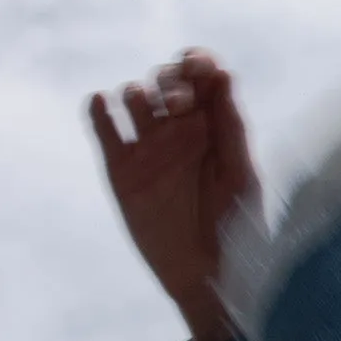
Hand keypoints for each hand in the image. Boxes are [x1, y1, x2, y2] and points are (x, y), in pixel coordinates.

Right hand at [86, 49, 257, 340]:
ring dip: (139, 93)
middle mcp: (180, 132)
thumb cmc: (237, 230)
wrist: (208, 278)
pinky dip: (99, 108)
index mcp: (215, 127)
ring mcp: (149, 149)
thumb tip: (222, 73)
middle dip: (170, 81)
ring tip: (151, 111)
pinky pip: (103, 126)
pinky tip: (104, 106)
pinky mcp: (121, 170)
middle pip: (164, 80)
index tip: (197, 67)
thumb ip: (231, 126)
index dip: (195, 62)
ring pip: (132, 95)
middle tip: (180, 105)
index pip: (200, 75)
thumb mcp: (241, 176)